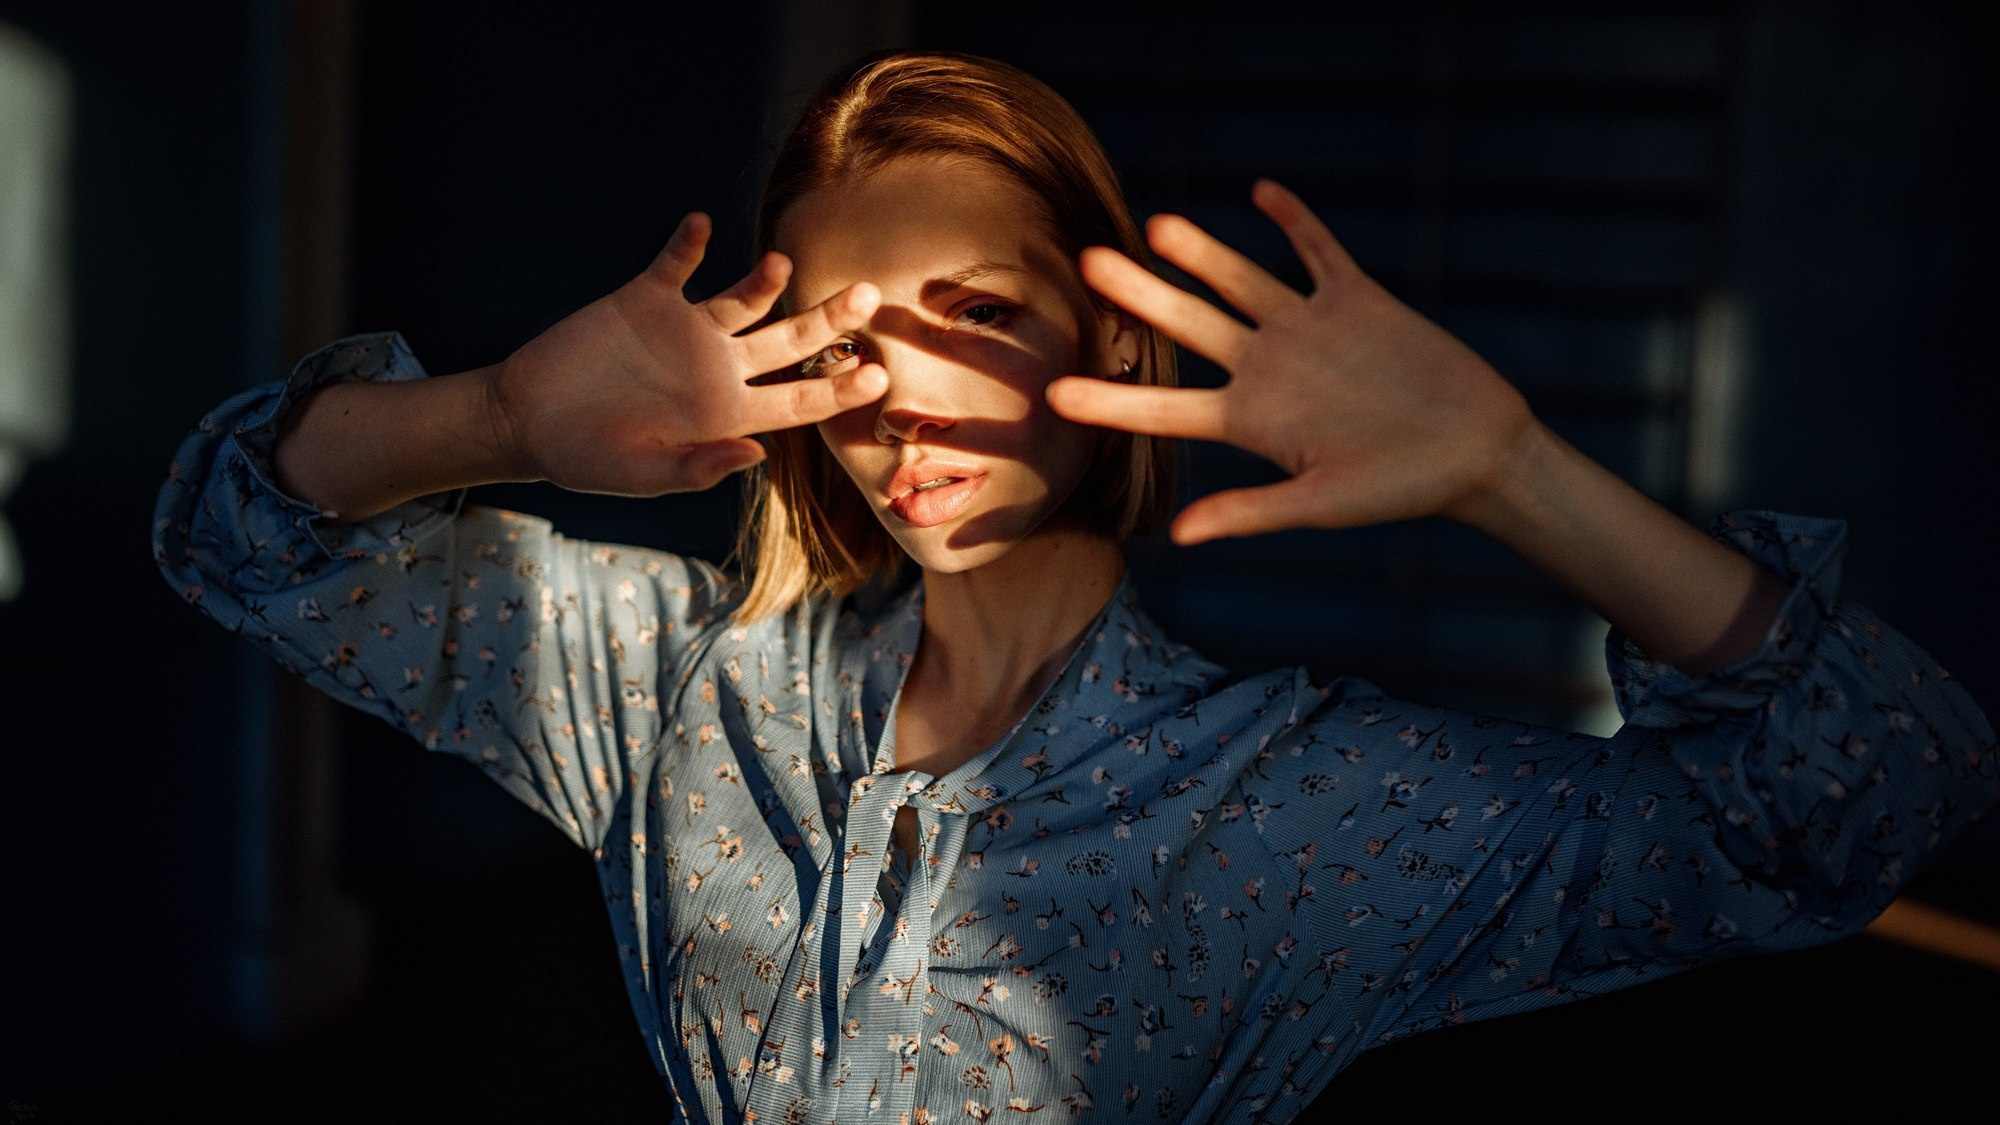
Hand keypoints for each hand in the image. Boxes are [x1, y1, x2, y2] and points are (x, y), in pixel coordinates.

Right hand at [489, 212, 887, 495]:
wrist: (528, 420)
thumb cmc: (588, 458)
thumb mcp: (644, 474)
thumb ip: (698, 467)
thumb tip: (755, 454)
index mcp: (727, 413)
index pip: (797, 400)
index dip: (837, 389)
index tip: (877, 375)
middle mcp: (717, 366)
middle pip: (790, 340)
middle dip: (830, 320)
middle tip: (868, 295)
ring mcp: (685, 330)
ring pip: (744, 298)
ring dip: (765, 280)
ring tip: (781, 265)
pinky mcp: (645, 299)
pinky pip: (675, 264)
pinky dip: (688, 245)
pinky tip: (699, 228)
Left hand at [1047, 180, 1538, 544]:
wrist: (1474, 452)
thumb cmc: (1397, 490)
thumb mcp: (1319, 506)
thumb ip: (1249, 513)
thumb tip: (1179, 538)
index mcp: (1251, 420)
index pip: (1165, 409)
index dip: (1111, 401)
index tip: (1053, 394)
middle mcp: (1268, 368)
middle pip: (1191, 325)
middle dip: (1141, 295)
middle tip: (1087, 263)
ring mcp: (1309, 330)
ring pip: (1243, 281)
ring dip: (1202, 252)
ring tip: (1157, 224)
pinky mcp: (1357, 301)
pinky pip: (1318, 252)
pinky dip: (1294, 220)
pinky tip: (1261, 191)